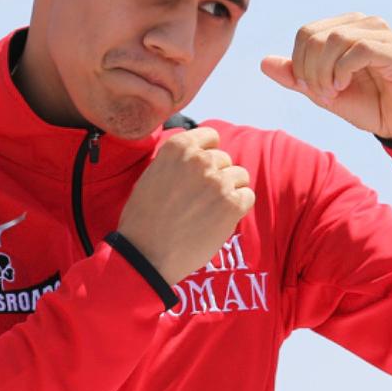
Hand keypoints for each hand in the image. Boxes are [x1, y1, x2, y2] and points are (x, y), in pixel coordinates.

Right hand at [117, 127, 253, 283]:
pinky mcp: (232, 204)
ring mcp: (218, 181)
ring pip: (240, 176)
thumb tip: (199, 154)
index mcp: (178, 147)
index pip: (210, 137)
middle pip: (225, 159)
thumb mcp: (152, 175)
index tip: (201, 171)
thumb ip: (177, 161)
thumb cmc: (144, 219)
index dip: (208, 153)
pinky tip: (219, 219)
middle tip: (199, 200)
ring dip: (229, 190)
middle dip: (216, 176)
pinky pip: (248, 196)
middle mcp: (200, 160)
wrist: (146, 254)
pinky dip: (238, 208)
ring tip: (209, 210)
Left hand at [260, 12, 391, 142]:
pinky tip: (345, 86)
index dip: (299, 62)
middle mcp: (366, 23)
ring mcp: (383, 35)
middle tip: (322, 94)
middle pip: (317, 35)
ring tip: (334, 92)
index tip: (311, 88)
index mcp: (347, 28)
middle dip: (310, 70)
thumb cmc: (369, 106)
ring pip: (336, 39)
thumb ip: (297, 77)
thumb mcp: (324, 93)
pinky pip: (359, 49)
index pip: (306, 32)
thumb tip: (264, 62)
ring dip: (326, 72)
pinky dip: (343, 70)